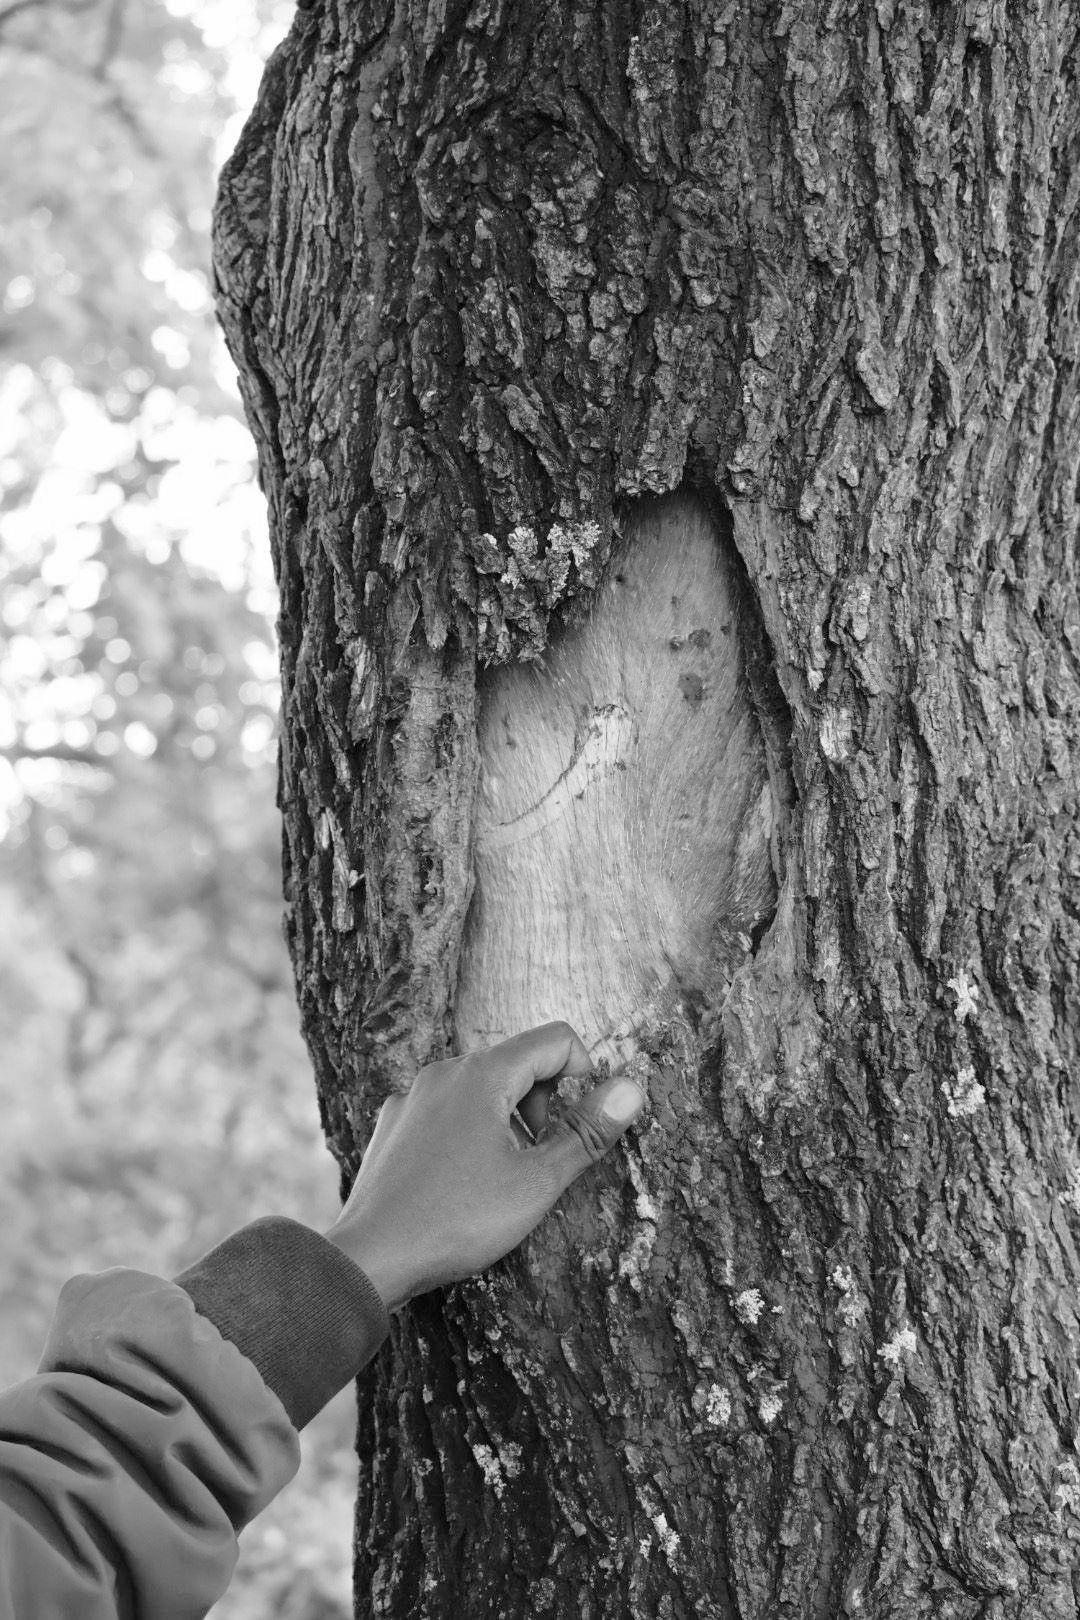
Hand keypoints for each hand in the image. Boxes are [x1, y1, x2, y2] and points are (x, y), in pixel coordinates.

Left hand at [323, 1021, 646, 1311]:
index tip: (585, 1123)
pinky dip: (469, 1131)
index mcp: (482, 1074)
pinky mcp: (393, 1124)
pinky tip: (462, 1181)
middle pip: (518, 1061)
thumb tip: (632, 1088)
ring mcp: (412, 1096)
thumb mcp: (537, 1182)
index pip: (555, 1039)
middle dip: (545, 1103)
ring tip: (505, 1175)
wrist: (370, 1258)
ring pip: (481, 1086)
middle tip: (543, 1158)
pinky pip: (446, 1109)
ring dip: (508, 1119)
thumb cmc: (457, 1220)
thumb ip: (587, 1132)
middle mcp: (444, 1072)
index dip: (585, 1074)